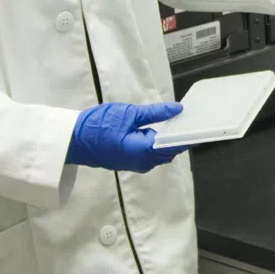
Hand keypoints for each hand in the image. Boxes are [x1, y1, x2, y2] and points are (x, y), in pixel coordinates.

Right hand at [65, 102, 189, 173]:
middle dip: (180, 136)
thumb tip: (177, 109)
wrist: (73, 139)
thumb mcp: (128, 114)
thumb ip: (154, 113)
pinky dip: (158, 141)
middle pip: (169, 150)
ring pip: (161, 152)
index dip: (189, 135)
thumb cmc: (98, 125)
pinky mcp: (130, 160)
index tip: (201, 124)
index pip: (175, 145)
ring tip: (177, 119)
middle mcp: (144, 162)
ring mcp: (136, 163)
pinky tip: (160, 126)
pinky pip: (151, 153)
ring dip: (169, 138)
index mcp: (144, 151)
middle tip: (190, 116)